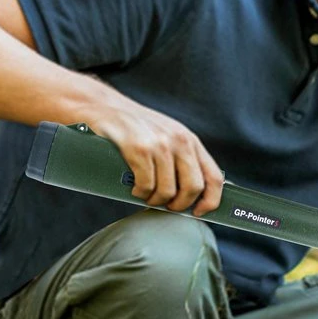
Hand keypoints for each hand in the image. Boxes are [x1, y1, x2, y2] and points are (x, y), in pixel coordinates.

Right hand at [88, 98, 223, 214]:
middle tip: (167, 206)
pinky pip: (146, 185)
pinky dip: (140, 193)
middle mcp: (179, 141)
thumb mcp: (167, 137)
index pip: (214, 177)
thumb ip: (182, 160)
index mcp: (190, 141)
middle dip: (180, 204)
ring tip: (147, 195)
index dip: (211, 200)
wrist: (104, 107)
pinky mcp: (139, 149)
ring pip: (168, 191)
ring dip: (155, 200)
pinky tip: (135, 187)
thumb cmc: (136, 127)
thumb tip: (193, 195)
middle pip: (193, 187)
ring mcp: (160, 144)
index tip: (200, 211)